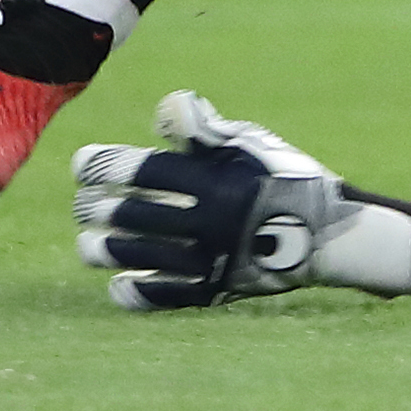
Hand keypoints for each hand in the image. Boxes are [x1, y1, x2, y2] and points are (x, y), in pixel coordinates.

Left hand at [72, 91, 410, 310]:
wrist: (328, 233)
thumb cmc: (280, 175)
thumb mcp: (249, 140)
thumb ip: (203, 127)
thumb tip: (161, 113)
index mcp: (216, 178)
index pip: (146, 171)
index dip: (106, 166)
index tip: (82, 165)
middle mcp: (210, 220)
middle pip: (137, 216)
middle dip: (100, 209)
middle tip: (82, 205)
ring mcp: (215, 259)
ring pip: (146, 256)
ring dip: (108, 251)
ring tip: (86, 245)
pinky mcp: (221, 290)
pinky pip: (171, 297)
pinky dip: (140, 292)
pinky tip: (116, 285)